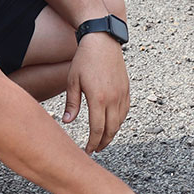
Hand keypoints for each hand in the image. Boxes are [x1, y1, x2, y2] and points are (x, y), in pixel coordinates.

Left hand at [62, 31, 129, 153]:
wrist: (103, 41)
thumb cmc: (84, 60)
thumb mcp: (72, 82)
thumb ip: (72, 103)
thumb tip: (67, 122)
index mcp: (98, 99)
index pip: (97, 129)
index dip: (92, 143)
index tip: (87, 151)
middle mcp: (113, 99)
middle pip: (111, 130)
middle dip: (103, 143)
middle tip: (94, 150)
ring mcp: (122, 94)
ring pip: (120, 122)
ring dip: (112, 134)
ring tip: (102, 140)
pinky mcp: (127, 90)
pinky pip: (125, 111)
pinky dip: (119, 122)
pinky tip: (112, 125)